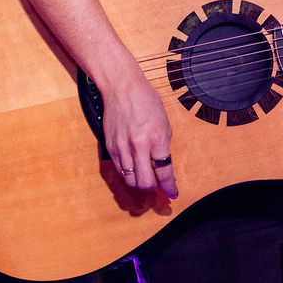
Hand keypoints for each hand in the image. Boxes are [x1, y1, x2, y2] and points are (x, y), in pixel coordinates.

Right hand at [101, 58, 177, 198]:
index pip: (164, 172)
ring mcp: (122, 148)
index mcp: (157, 139)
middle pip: (145, 182)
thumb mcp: (164, 123)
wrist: (122, 88)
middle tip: (158, 185)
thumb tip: (164, 167)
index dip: (170, 187)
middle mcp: (138, 146)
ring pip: (130, 180)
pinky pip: (120, 170)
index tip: (173, 194)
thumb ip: (164, 147)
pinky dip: (128, 174)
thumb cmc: (146, 101)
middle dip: (154, 188)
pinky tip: (134, 168)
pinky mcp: (110, 147)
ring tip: (146, 177)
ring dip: (140, 183)